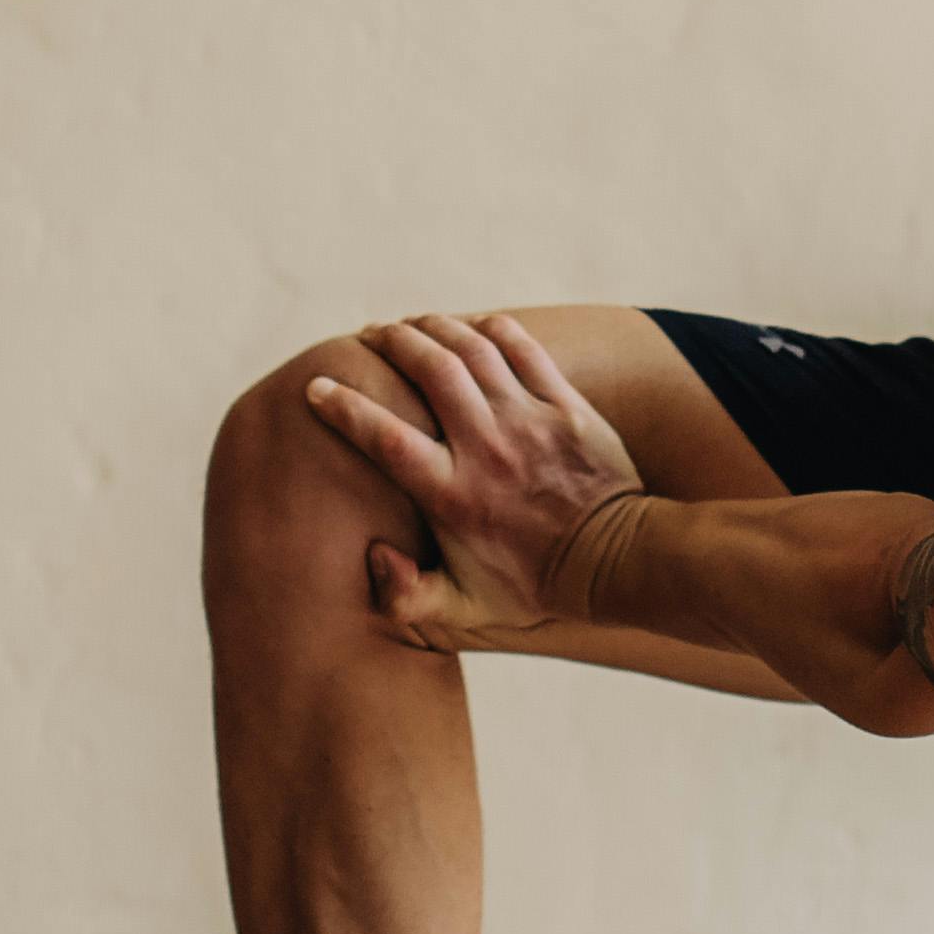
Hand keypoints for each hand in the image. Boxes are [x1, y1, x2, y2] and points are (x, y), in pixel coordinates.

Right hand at [297, 314, 647, 649]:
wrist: (616, 563)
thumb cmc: (535, 586)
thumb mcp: (465, 608)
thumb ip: (408, 596)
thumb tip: (375, 555)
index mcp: (453, 494)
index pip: (385, 437)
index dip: (344, 408)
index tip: (317, 388)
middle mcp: (488, 448)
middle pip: (431, 371)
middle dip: (392, 343)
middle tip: (370, 336)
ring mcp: (530, 421)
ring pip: (474, 350)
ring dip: (435, 327)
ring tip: (412, 324)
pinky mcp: (566, 407)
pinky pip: (525, 351)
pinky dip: (494, 329)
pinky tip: (474, 325)